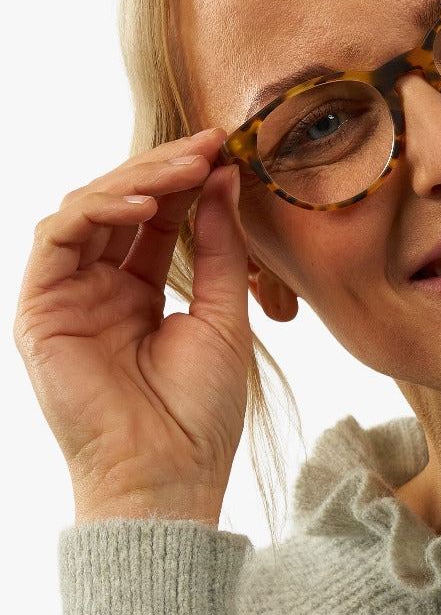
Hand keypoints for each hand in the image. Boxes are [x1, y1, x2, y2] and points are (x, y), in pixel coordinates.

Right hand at [13, 128, 251, 526]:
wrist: (168, 471)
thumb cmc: (200, 409)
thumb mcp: (224, 315)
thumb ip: (220, 249)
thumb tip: (222, 180)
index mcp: (141, 293)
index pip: (157, 219)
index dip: (186, 181)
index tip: (226, 149)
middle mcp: (99, 289)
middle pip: (121, 206)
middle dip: (164, 168)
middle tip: (209, 143)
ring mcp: (66, 297)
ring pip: (87, 210)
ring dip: (136, 180)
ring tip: (186, 166)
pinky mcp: (39, 308)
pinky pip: (58, 238)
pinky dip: (98, 210)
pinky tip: (145, 203)